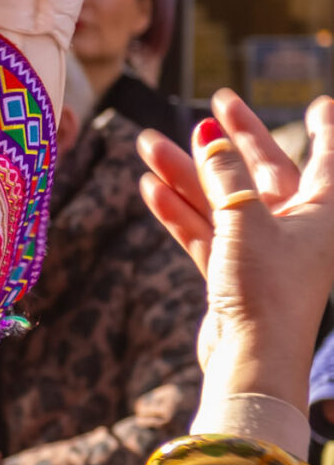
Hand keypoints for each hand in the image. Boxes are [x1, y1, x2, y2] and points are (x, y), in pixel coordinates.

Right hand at [138, 90, 333, 410]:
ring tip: (148, 143)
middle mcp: (297, 229)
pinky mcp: (233, 277)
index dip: (323, 128)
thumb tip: (210, 135)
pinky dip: (180, 212)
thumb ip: (224, 174)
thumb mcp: (246, 218)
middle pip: (265, 172)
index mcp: (321, 212)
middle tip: (218, 103)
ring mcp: (262, 253)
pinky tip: (151, 189)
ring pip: (223, 202)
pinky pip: (205, 234)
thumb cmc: (267, 289)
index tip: (320, 103)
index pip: (325, 157)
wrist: (252, 361)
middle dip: (234, 141)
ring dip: (187, 174)